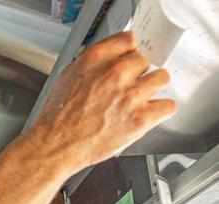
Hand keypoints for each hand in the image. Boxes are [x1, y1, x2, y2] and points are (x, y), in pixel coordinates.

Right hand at [28, 31, 176, 174]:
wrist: (54, 147)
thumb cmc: (57, 118)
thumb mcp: (67, 77)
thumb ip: (94, 64)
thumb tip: (112, 59)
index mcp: (95, 59)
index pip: (130, 39)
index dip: (130, 51)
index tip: (130, 58)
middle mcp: (115, 73)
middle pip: (146, 59)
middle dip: (138, 72)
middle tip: (128, 85)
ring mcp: (130, 96)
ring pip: (161, 78)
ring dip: (152, 88)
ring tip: (138, 99)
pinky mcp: (140, 118)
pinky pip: (168, 106)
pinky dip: (160, 110)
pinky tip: (147, 113)